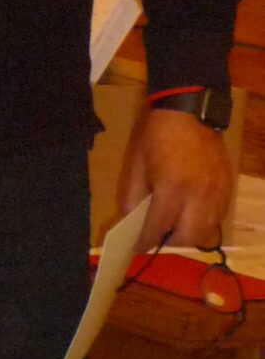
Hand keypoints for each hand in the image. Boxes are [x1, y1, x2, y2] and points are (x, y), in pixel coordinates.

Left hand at [117, 104, 233, 248]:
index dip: (146, 241)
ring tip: (175, 228)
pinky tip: (192, 215)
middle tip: (158, 237)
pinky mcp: (228, 187)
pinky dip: (205, 223)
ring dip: (189, 235)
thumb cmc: (158, 134)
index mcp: (172, 187)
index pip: (158, 227)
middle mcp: (198, 194)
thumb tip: (130, 220)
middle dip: (170, 243)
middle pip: (188, 237)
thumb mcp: (136, 162)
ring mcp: (217, 192)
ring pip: (207, 231)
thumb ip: (131, 194)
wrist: (191, 111)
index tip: (138, 248)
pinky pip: (219, 217)